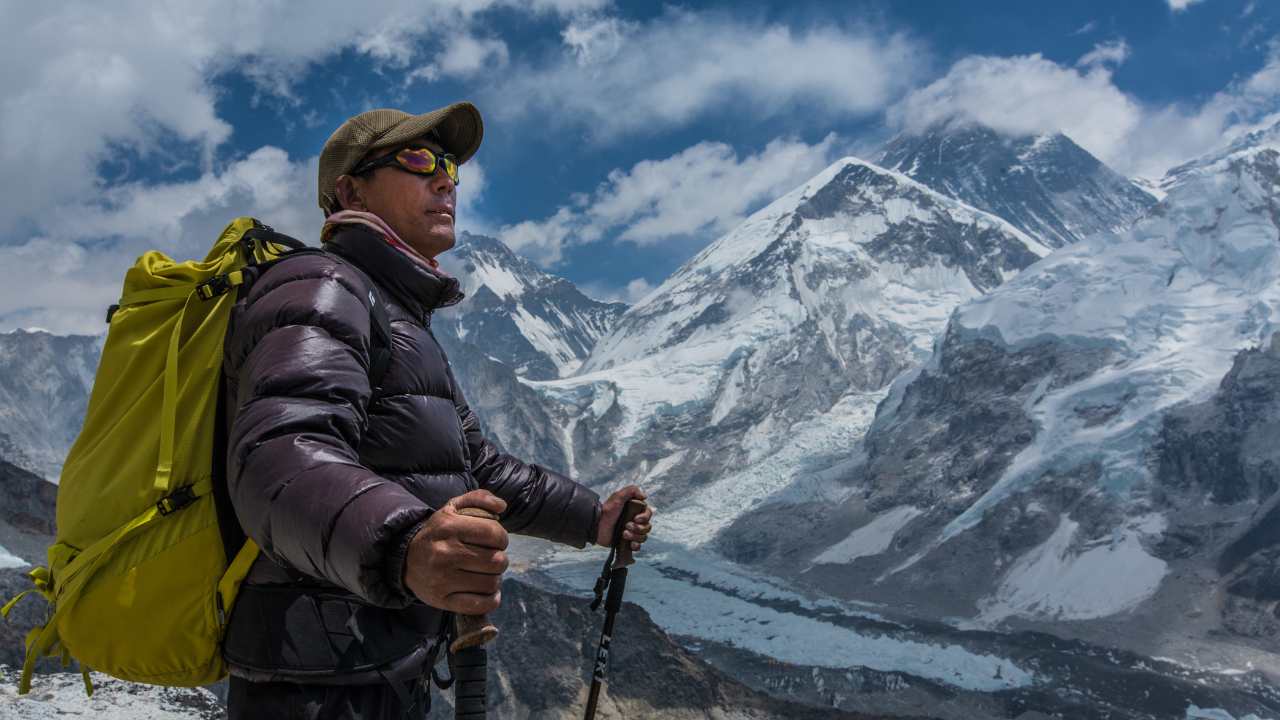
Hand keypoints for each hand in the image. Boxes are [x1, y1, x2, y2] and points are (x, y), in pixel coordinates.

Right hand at [403, 490, 508, 614]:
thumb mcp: (452, 508)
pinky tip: (487, 590)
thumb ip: (479, 498)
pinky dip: (491, 599)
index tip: (495, 541)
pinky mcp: (442, 600)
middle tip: (490, 558)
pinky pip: (480, 605)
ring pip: (491, 583)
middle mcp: (445, 553)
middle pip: (496, 561)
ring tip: (486, 572)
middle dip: (500, 559)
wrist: (405, 559)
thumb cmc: (438, 533)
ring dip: (495, 578)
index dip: (502, 538)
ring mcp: (442, 579)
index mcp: (448, 526)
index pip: (494, 533)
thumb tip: (502, 506)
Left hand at [595, 485, 652, 551]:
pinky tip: (630, 544)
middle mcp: (634, 521)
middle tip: (626, 526)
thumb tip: (644, 496)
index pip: (648, 514)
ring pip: (643, 537)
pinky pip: (638, 546)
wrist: (596, 526)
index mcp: (634, 510)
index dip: (644, 518)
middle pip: (647, 527)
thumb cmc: (606, 511)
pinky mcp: (627, 542)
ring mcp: (631, 532)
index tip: (636, 518)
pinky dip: (635, 545)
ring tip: (623, 534)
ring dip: (635, 536)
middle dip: (638, 528)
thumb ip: (631, 491)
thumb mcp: (618, 497)